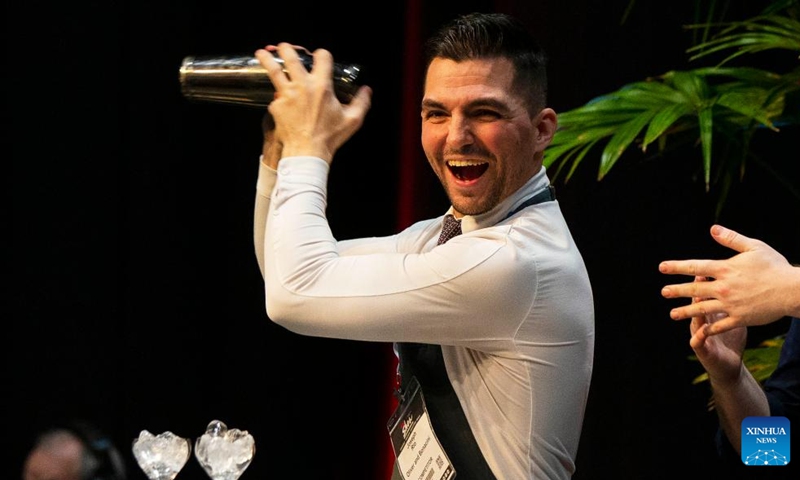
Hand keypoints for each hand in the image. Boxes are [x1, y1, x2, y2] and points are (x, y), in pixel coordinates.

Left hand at [254, 43, 371, 162]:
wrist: (307, 152)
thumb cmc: (329, 137)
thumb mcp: (352, 120)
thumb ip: (361, 102)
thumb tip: (367, 90)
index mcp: (322, 86)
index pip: (322, 57)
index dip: (321, 53)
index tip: (319, 55)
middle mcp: (303, 86)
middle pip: (291, 57)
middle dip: (287, 49)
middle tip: (284, 47)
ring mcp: (287, 94)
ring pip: (274, 70)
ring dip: (267, 58)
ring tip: (262, 53)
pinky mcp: (276, 105)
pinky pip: (275, 95)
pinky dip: (275, 94)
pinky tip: (274, 93)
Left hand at [660, 224, 799, 333]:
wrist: (793, 290)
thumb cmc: (775, 266)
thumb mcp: (754, 247)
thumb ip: (732, 239)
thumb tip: (713, 229)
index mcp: (726, 269)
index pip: (695, 267)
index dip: (677, 267)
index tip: (662, 268)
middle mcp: (724, 287)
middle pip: (694, 289)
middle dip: (677, 290)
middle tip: (663, 292)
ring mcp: (731, 304)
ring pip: (702, 309)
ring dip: (685, 311)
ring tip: (672, 314)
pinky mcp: (740, 318)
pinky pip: (720, 325)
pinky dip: (708, 328)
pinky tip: (698, 331)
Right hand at [687, 276, 746, 384]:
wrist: (728, 365)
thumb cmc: (731, 339)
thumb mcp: (731, 317)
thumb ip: (731, 301)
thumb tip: (739, 281)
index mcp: (708, 312)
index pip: (704, 293)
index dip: (704, 282)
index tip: (705, 269)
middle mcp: (700, 321)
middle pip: (696, 303)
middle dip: (693, 291)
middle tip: (696, 279)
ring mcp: (699, 334)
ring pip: (695, 321)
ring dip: (692, 312)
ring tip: (695, 302)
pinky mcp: (703, 349)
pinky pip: (699, 343)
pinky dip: (698, 339)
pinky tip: (697, 336)